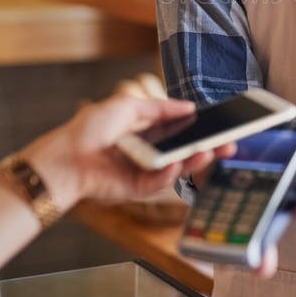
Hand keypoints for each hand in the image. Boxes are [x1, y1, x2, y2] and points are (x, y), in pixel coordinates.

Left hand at [23, 95, 235, 211]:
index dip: (201, 129)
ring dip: (194, 162)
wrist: (66, 155)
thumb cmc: (90, 129)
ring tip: (211, 151)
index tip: (222, 125)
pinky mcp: (136, 190)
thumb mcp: (128, 107)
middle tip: (229, 144)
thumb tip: (189, 106)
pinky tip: (177, 165)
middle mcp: (149, 153)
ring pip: (177, 169)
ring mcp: (144, 172)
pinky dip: (168, 174)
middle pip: (185, 152)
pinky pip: (158, 183)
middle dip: (208, 148)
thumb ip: (161, 107)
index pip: (181, 132)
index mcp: (147, 133)